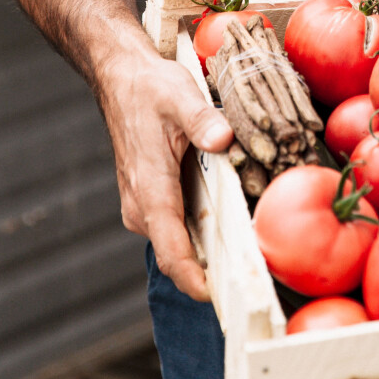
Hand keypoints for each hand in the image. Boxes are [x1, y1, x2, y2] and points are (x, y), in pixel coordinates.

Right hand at [100, 45, 232, 299]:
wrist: (121, 79)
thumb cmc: (149, 89)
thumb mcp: (179, 96)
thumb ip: (202, 120)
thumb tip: (223, 139)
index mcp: (150, 190)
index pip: (171, 251)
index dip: (194, 281)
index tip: (221, 299)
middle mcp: (143, 207)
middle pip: (179, 255)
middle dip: (214, 271)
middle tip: (257, 282)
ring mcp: (146, 206)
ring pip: (180, 242)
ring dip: (210, 252)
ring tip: (252, 258)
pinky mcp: (153, 200)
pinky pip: (178, 227)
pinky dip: (203, 232)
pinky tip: (234, 226)